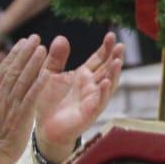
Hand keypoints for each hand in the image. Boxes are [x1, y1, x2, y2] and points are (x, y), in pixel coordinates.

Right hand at [0, 36, 48, 163]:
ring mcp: (9, 107)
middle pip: (12, 70)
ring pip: (22, 80)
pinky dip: (39, 84)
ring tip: (42, 48)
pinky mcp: (20, 118)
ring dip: (33, 63)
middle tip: (34, 37)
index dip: (13, 55)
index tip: (22, 41)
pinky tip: (47, 73)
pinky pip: (30, 98)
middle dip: (24, 52)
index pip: (2, 70)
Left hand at [34, 33, 123, 162]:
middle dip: (115, 57)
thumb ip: (56, 58)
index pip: (99, 59)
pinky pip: (99, 102)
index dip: (106, 48)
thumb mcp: (49, 75)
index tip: (111, 35)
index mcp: (84, 75)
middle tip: (120, 45)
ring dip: (114, 73)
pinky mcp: (89, 114)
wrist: (44, 128)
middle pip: (108, 69)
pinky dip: (103, 92)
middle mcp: (92, 86)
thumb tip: (61, 37)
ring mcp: (93, 100)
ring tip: (117, 61)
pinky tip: (106, 82)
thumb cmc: (48, 102)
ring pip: (109, 85)